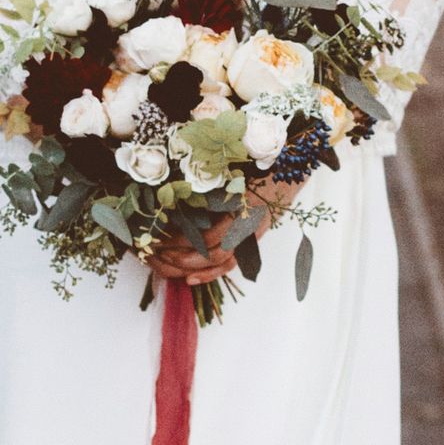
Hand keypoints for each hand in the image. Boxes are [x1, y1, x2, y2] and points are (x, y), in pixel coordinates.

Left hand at [145, 176, 306, 285]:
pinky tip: (190, 278)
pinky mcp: (250, 243)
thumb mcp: (229, 170)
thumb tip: (172, 197)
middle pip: (215, 253)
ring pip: (221, 263)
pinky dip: (209, 274)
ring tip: (167, 262)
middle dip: (182, 256)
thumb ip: (207, 183)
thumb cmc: (255, 166)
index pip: (210, 235)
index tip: (160, 237)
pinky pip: (230, 265)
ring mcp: (252, 237)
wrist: (286, 171)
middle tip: (157, 252)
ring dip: (192, 266)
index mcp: (244, 208)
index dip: (182, 240)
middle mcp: (250, 226)